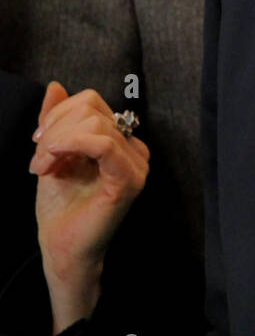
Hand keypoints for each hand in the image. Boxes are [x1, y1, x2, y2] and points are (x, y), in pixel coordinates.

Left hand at [29, 82, 149, 332]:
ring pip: (93, 123)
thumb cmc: (60, 208)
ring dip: (56, 142)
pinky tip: (55, 158)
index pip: (92, 101)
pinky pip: (103, 144)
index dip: (59, 115)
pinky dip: (72, 143)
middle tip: (38, 161)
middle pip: (92, 108)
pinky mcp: (129, 180)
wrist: (61, 249)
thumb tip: (55, 86)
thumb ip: (56, 120)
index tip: (39, 144)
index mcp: (118, 140)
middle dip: (54, 130)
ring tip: (43, 168)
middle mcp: (133, 148)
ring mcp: (135, 163)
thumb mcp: (52, 153)